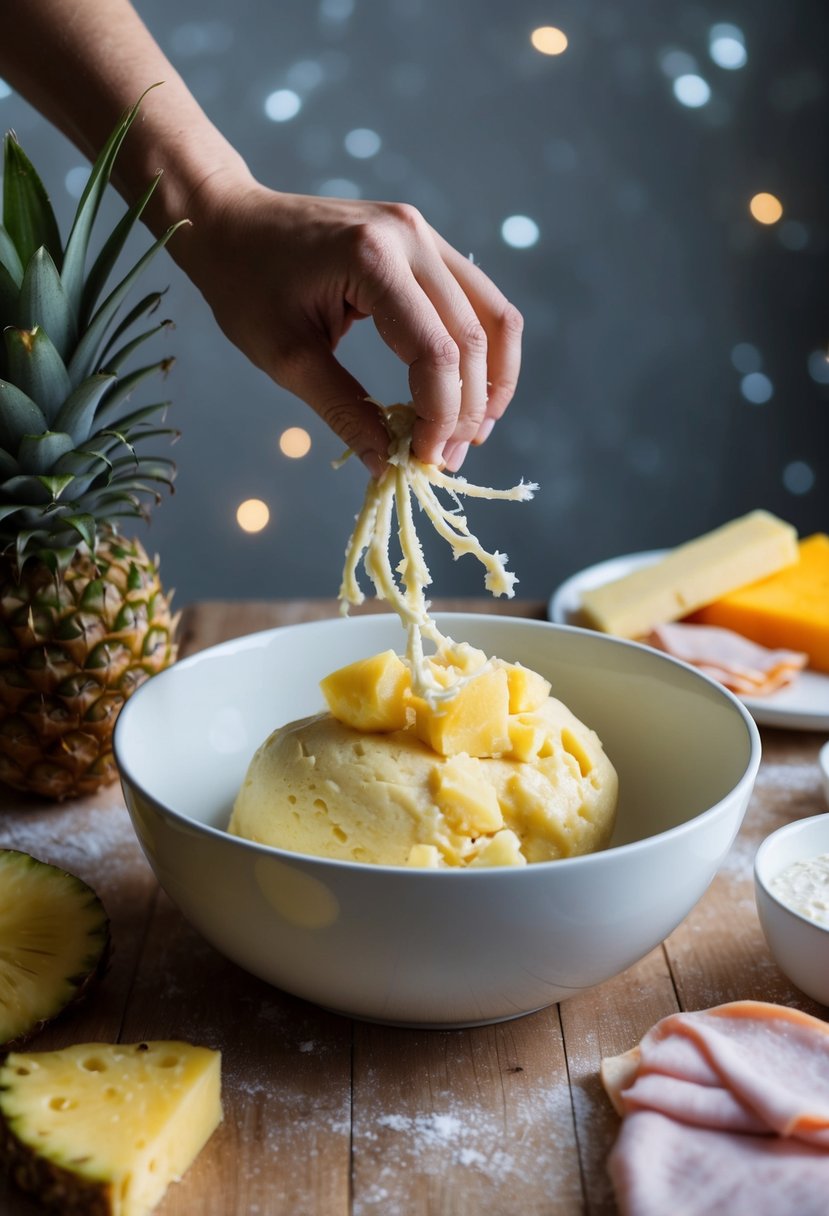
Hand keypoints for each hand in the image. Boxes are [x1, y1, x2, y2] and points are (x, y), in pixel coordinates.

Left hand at [177, 179, 522, 475]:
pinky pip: (477, 301)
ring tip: (471, 434)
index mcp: (372, 259)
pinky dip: (481, 352)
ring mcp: (424, 233)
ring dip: (491, 381)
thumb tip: (386, 465)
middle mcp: (411, 237)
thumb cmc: (245, 286)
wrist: (231, 221)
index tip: (421, 460)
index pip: (435, 351)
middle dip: (466, 409)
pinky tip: (467, 394)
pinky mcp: (427, 242)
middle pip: (472, 337)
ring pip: (493, 316)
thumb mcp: (286, 358)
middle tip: (445, 460)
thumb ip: (343, 410)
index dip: (440, 415)